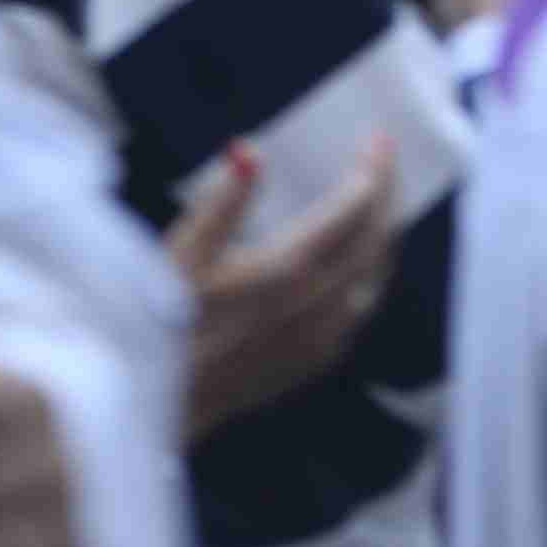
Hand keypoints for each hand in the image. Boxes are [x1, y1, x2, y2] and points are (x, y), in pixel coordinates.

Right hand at [167, 132, 400, 433]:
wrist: (161, 407)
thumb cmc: (162, 327)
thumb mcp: (182, 255)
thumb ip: (222, 201)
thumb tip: (248, 151)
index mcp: (288, 271)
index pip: (352, 209)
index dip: (370, 170)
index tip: (377, 139)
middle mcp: (316, 305)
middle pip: (374, 239)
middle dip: (385, 194)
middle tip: (384, 160)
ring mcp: (321, 338)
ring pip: (374, 276)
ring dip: (383, 233)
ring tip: (379, 200)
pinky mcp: (314, 361)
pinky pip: (361, 308)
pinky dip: (370, 271)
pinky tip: (359, 260)